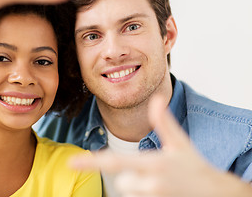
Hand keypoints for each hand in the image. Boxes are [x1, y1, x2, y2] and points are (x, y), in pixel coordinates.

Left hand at [71, 95, 251, 196]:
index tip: (72, 162)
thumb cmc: (194, 165)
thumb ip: (164, 122)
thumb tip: (156, 99)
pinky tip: (160, 189)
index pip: (116, 162)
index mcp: (153, 163)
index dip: (92, 162)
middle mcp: (150, 183)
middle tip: (153, 172)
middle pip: (120, 181)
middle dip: (130, 175)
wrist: (214, 192)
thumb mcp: (180, 142)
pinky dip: (143, 193)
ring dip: (138, 186)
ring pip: (128, 191)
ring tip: (158, 181)